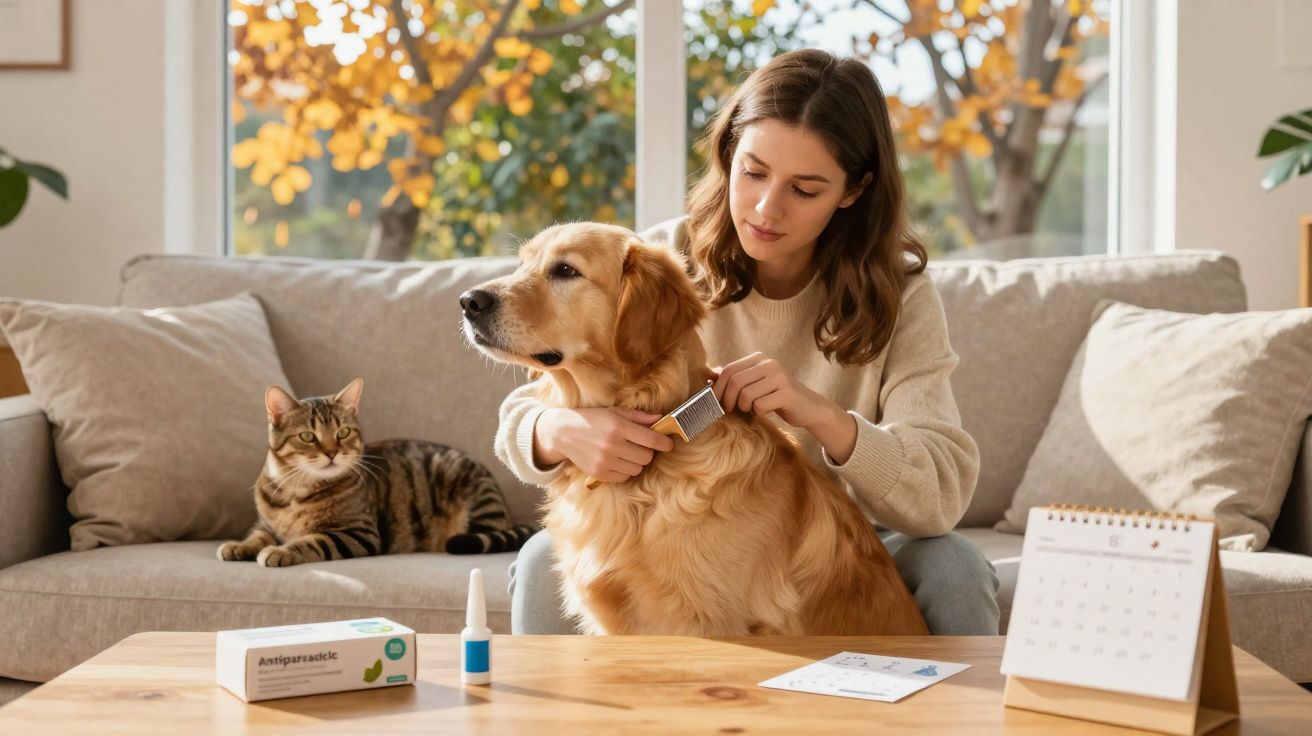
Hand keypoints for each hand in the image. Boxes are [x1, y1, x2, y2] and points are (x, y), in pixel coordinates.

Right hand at [536, 407, 675, 482]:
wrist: (563, 432)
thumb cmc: (592, 419)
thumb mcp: (614, 412)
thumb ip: (638, 417)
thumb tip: (661, 418)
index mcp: (618, 427)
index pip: (652, 440)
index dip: (665, 443)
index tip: (667, 443)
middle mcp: (612, 445)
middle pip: (647, 457)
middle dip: (648, 451)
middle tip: (641, 445)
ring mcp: (605, 461)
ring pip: (637, 469)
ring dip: (637, 462)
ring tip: (628, 452)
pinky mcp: (599, 473)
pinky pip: (624, 477)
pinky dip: (625, 470)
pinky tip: (618, 460)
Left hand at [710, 352, 840, 429]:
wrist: (808, 407)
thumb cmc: (776, 396)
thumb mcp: (755, 383)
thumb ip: (735, 377)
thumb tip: (709, 374)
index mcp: (759, 358)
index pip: (729, 370)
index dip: (717, 388)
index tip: (715, 401)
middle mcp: (769, 364)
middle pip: (735, 382)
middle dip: (727, 400)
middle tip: (730, 410)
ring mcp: (779, 378)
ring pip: (746, 395)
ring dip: (744, 408)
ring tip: (751, 410)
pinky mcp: (787, 394)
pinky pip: (760, 406)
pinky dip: (758, 413)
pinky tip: (765, 411)